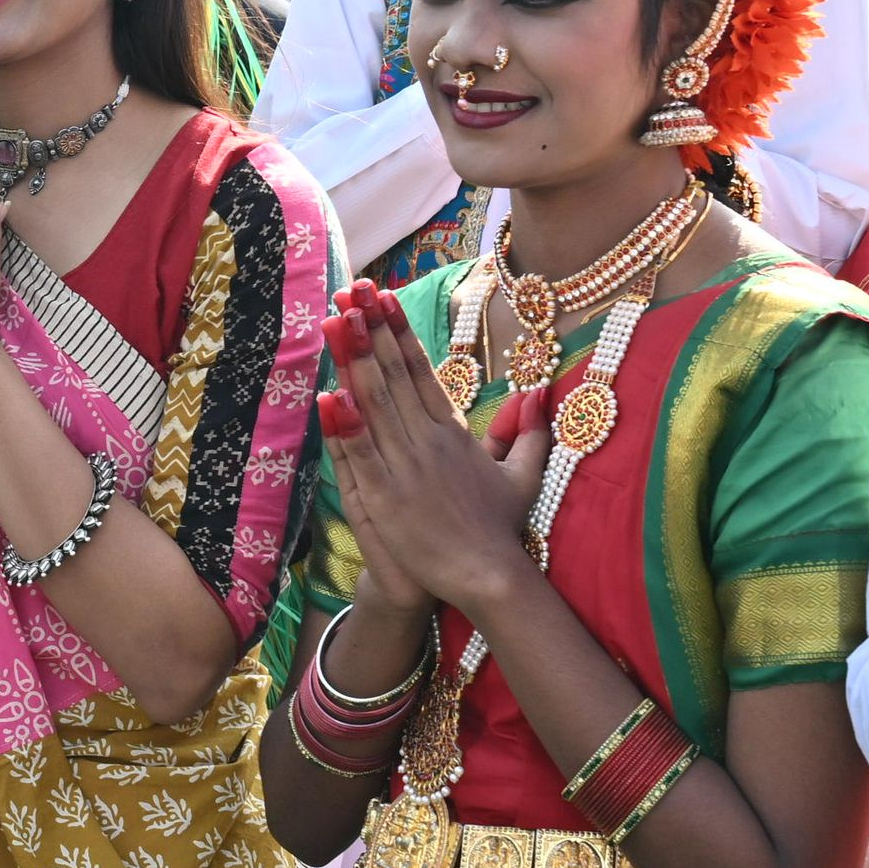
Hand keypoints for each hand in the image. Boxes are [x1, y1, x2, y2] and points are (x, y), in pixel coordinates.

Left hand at [316, 286, 546, 624]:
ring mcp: (404, 469)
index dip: (400, 332)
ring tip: (336, 322)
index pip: (421, 371)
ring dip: (353, 362)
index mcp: (453, 432)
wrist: (486, 575)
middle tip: (351, 291)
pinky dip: (345, 426)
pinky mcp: (385, 499)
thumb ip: (529, 432)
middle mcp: (427, 442)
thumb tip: (539, 393)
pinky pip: (361, 455)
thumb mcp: (521, 475)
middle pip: (393, 377)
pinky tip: (328, 396)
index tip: (383, 299)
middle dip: (371, 331)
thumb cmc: (498, 528)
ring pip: (374, 406)